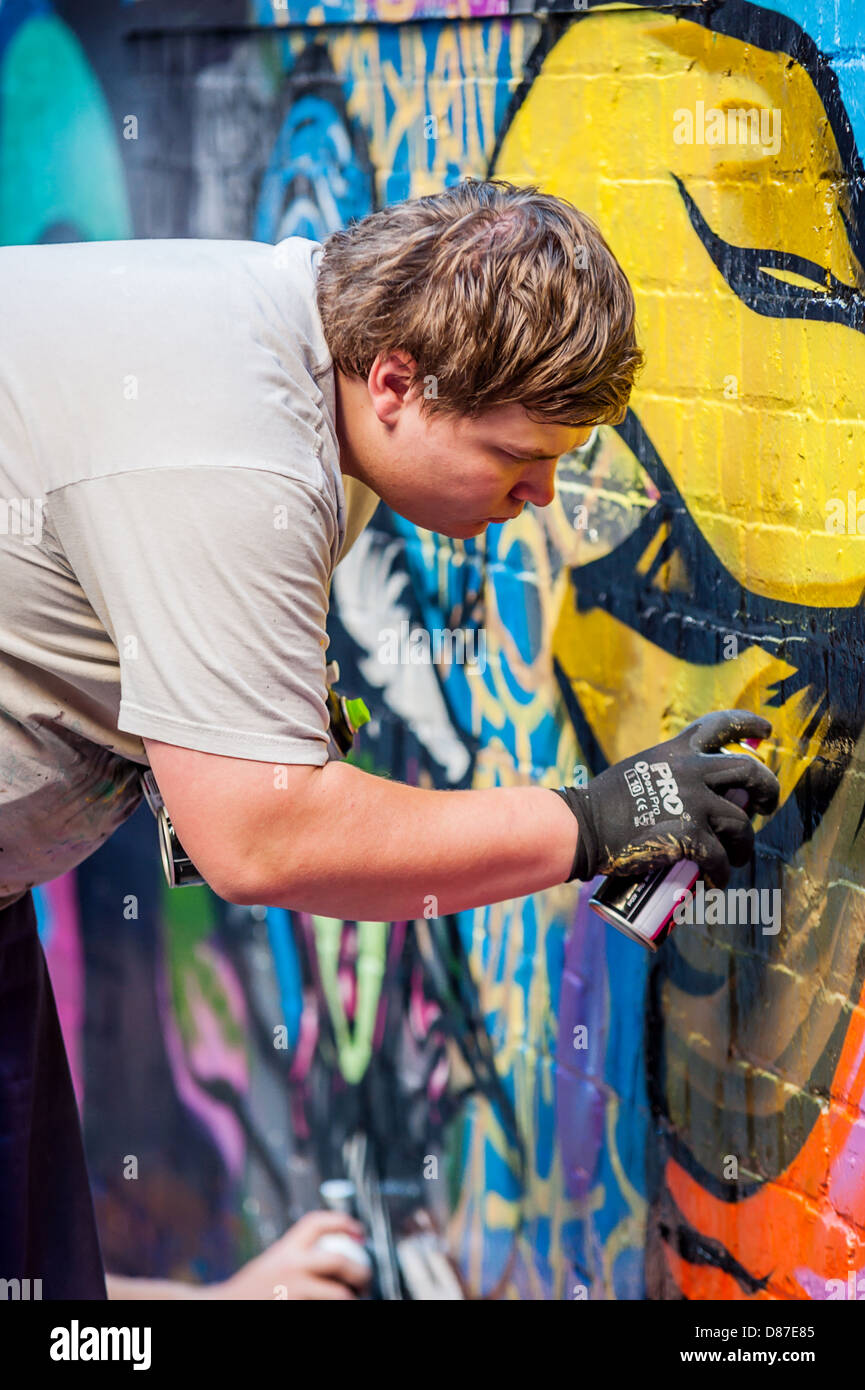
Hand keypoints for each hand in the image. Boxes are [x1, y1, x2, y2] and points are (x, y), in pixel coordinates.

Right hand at [214, 1211, 371, 1299]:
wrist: (224, 1308)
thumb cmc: (251, 1291)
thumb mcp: (273, 1263)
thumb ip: (297, 1257)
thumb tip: (335, 1257)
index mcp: (286, 1250)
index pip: (317, 1223)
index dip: (342, 1221)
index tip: (359, 1231)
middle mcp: (292, 1267)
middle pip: (340, 1261)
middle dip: (361, 1272)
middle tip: (365, 1280)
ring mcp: (294, 1292)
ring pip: (339, 1294)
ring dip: (353, 1297)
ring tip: (355, 1299)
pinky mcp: (294, 1309)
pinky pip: (325, 1307)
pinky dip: (335, 1307)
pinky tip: (335, 1307)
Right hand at [554, 709, 779, 887]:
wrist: (582, 827)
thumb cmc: (601, 804)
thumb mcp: (639, 772)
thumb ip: (667, 775)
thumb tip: (691, 793)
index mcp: (676, 752)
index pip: (720, 726)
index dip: (749, 723)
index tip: (767, 730)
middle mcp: (691, 771)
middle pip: (749, 771)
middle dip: (767, 789)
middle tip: (765, 806)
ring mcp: (693, 803)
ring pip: (740, 824)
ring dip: (744, 845)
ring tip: (736, 858)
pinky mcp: (691, 836)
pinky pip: (720, 858)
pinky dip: (722, 874)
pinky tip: (715, 882)